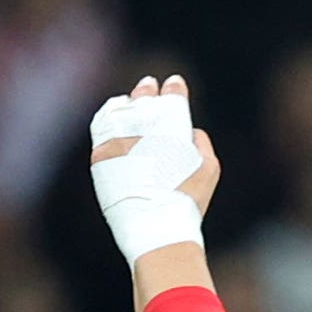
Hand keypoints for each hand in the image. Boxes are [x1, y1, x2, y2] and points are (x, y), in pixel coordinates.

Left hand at [87, 74, 218, 266]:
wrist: (155, 227)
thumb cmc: (187, 201)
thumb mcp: (210, 168)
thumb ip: (200, 142)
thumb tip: (189, 132)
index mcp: (173, 123)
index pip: (173, 94)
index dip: (174, 88)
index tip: (173, 84)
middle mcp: (143, 125)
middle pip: (144, 97)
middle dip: (147, 91)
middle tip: (148, 85)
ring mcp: (119, 138)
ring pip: (120, 110)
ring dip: (126, 104)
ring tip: (128, 103)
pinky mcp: (101, 155)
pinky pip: (101, 127)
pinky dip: (107, 119)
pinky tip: (112, 119)